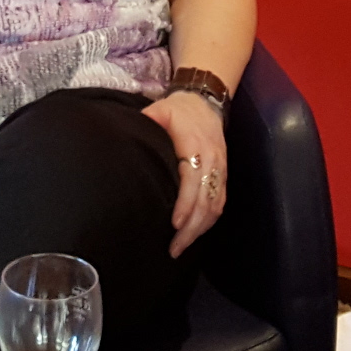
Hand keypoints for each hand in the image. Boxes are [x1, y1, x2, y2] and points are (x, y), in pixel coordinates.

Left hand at [142, 91, 226, 258]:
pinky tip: (195, 234)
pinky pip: (220, 203)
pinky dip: (209, 222)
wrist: (206, 102)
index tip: (175, 223)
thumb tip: (126, 135)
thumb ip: (147, 122)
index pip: (193, 180)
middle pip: (206, 201)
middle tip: (174, 248)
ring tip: (181, 248)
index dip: (185, 204)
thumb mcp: (160, 110)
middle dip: (192, 228)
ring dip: (200, 230)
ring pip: (215, 206)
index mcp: (196, 146)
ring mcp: (220, 170)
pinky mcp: (223, 176)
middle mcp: (212, 161)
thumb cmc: (179, 109)